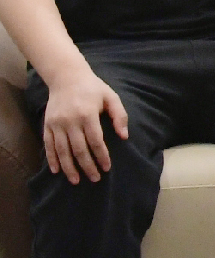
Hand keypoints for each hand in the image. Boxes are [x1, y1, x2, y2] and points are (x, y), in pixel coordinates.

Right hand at [41, 70, 127, 184]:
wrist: (66, 77)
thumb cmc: (93, 88)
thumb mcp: (111, 97)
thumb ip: (119, 116)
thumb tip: (124, 136)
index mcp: (88, 114)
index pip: (95, 141)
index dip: (101, 156)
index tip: (107, 168)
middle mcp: (70, 121)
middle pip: (79, 149)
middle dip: (87, 166)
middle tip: (95, 179)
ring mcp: (57, 124)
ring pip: (62, 150)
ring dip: (69, 167)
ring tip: (76, 181)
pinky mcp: (47, 125)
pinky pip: (49, 145)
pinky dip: (52, 159)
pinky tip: (56, 170)